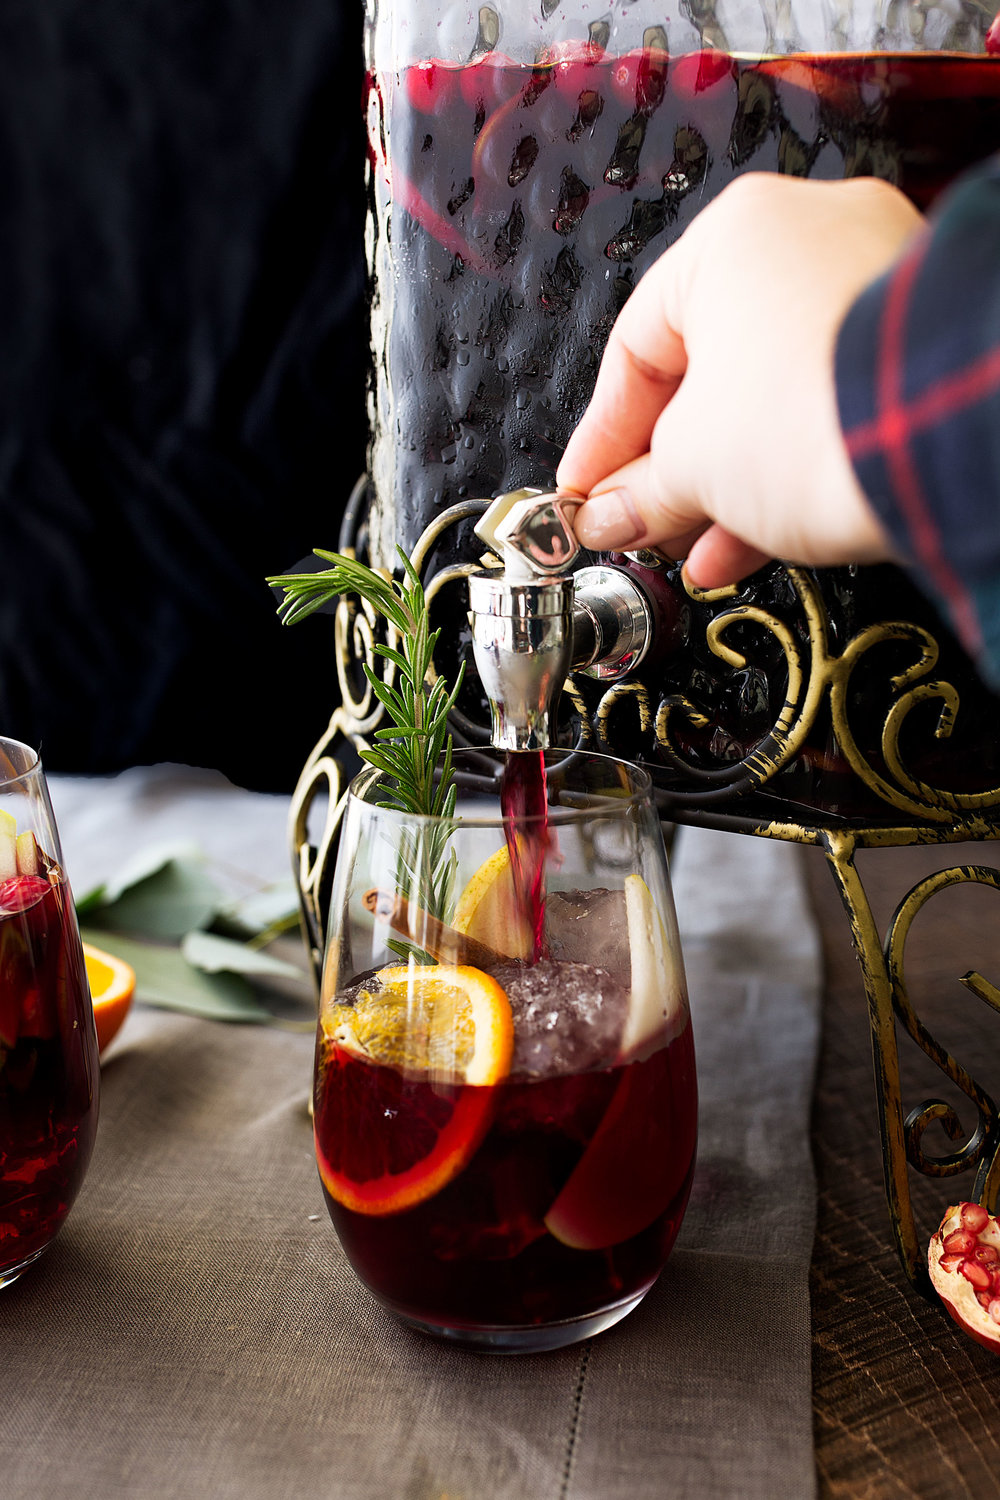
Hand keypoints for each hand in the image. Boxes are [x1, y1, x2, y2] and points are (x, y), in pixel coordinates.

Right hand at [556, 174, 924, 586]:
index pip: (636, 348)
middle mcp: (807, 240)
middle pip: (707, 375)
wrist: (937, 441)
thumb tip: (611, 514)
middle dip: (670, 469)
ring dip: (725, 484)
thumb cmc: (811, 416)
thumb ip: (639, 490)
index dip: (602, 438)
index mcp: (732, 237)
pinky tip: (752, 538)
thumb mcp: (691, 464)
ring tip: (698, 547)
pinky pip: (826, 408)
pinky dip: (786, 469)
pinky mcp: (912, 350)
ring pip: (770, 397)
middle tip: (643, 526)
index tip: (587, 493)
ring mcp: (870, 288)